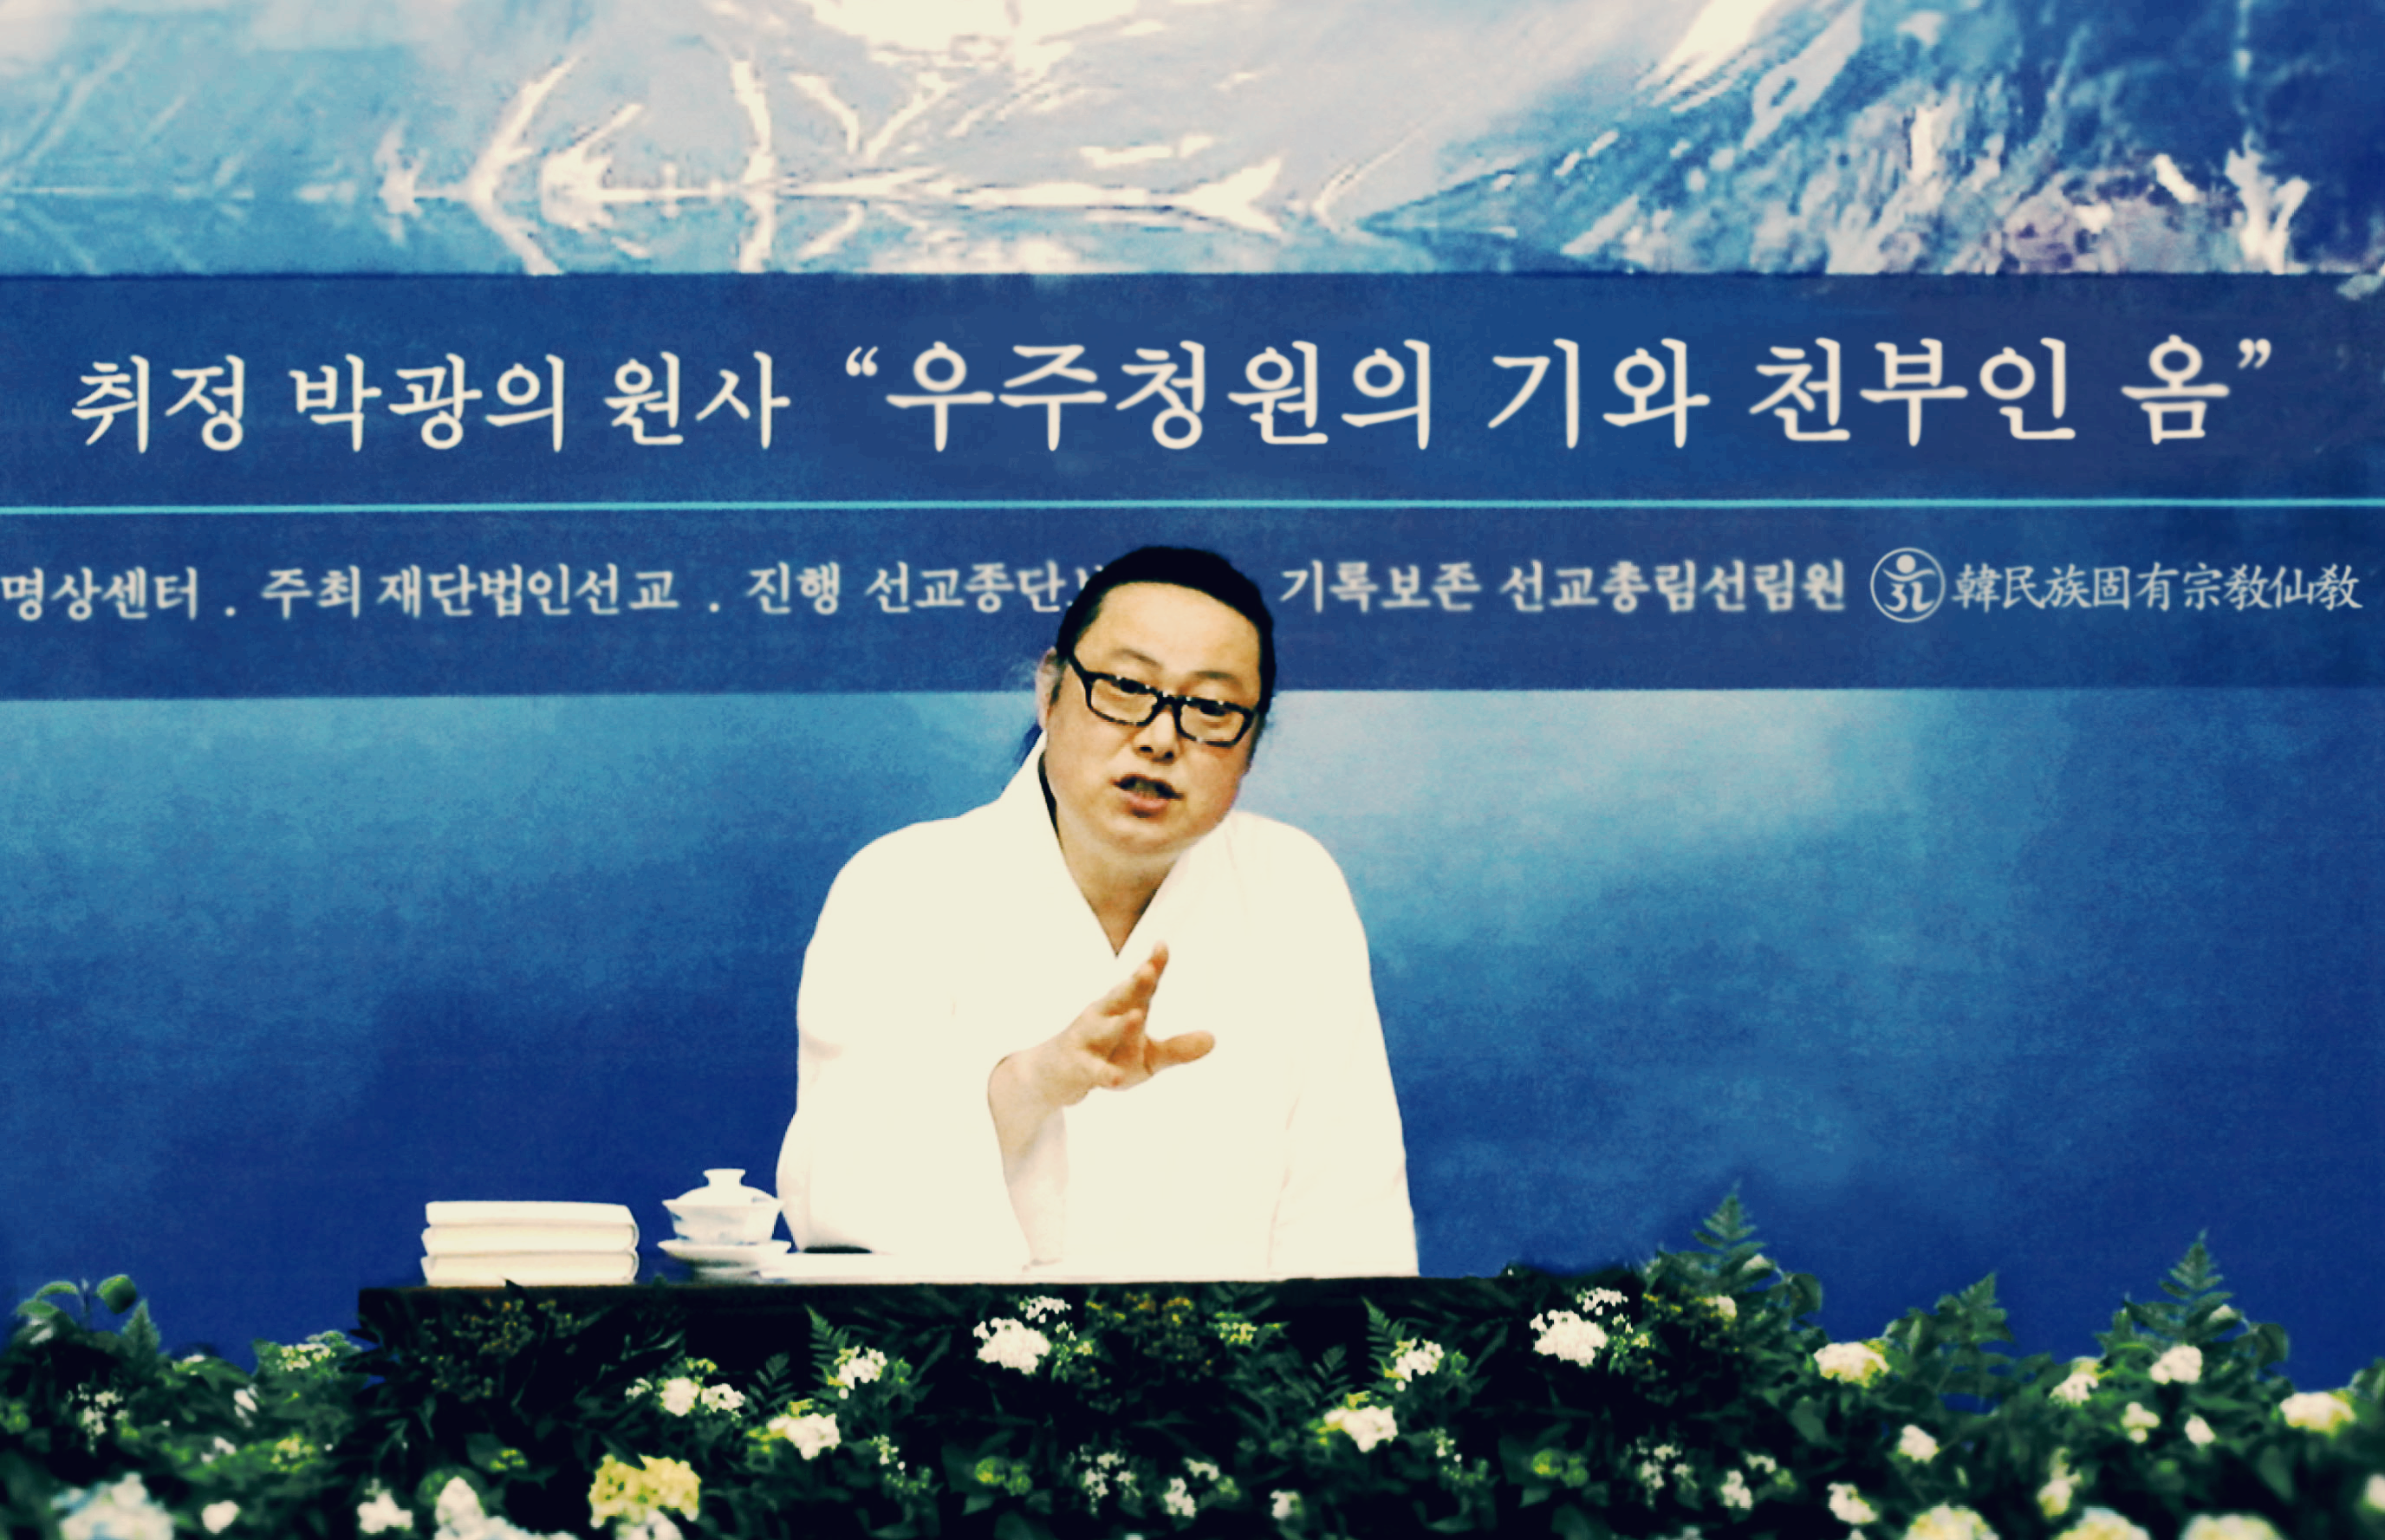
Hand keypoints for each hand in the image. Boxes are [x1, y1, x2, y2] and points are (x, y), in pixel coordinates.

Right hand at [1043, 943, 1214, 1104]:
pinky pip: (1092, 1070)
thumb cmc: (1107, 1057)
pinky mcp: (1077, 1066)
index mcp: (1122, 1008)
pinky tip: (1117, 1078)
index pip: (1141, 986)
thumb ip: (1178, 1049)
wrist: (1054, 1076)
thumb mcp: (1147, 1057)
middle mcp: (1103, 1016)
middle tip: (1148, 970)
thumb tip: (1214, 1039)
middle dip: (1133, 984)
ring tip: (1136, 1016)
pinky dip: (1104, 1073)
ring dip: (1119, 1024)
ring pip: (1104, 1029)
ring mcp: (1087, 1040)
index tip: (1162, 946)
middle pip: (1119, 997)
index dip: (1152, 966)